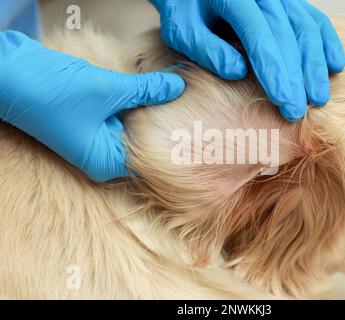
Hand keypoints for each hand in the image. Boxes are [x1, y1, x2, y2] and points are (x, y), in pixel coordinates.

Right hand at [0, 31, 184, 181]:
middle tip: (196, 112)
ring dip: (150, 108)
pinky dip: (133, 100)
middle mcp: (101, 154)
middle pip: (143, 142)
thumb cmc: (52, 92)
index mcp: (105, 160)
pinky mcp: (89, 118)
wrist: (8, 73)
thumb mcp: (108, 90)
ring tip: (180, 96)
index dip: (174, 143)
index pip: (150, 160)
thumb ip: (146, 89)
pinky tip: (153, 87)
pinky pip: (120, 112)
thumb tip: (178, 86)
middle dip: (165, 124)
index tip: (199, 131)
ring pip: (132, 124)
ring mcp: (94, 137)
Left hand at [150, 0, 344, 120]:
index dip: (274, 72)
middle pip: (288, 36)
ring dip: (316, 65)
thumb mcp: (183, 30)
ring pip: (307, 28)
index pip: (260, 38)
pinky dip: (327, 42)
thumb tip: (238, 71)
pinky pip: (315, 19)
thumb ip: (207, 49)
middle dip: (296, 77)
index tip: (283, 102)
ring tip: (319, 98)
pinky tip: (335, 66)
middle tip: (299, 112)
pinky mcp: (290, 1)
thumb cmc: (186, 11)